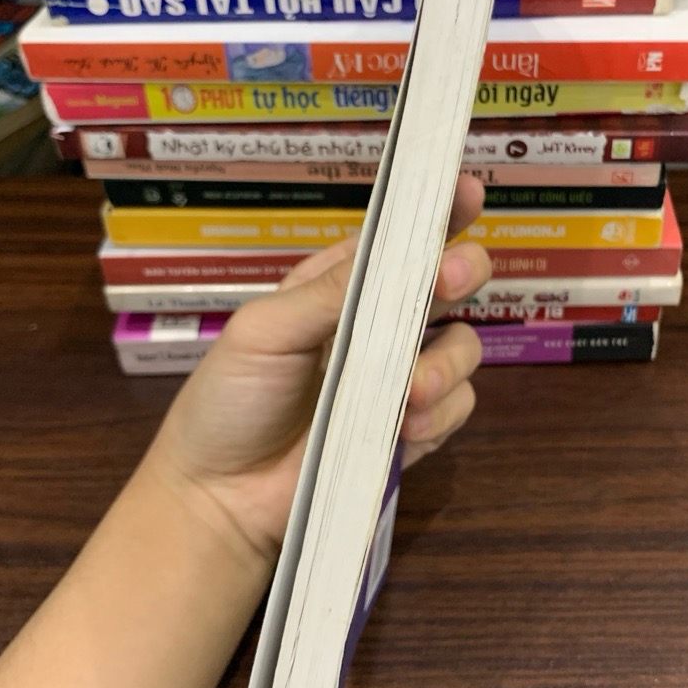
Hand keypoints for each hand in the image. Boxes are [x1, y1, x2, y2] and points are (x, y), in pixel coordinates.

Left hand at [145, 174, 490, 562]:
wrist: (220, 498)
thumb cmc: (228, 402)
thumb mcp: (263, 332)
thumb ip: (328, 294)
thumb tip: (390, 257)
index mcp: (338, 287)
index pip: (396, 239)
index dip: (436, 212)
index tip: (467, 189)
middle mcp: (377, 326)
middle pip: (448, 283)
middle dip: (462, 272)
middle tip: (453, 277)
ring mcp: (398, 380)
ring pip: (463, 348)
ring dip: (447, 363)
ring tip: (411, 392)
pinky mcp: (412, 431)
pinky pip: (457, 408)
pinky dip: (441, 414)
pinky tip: (405, 429)